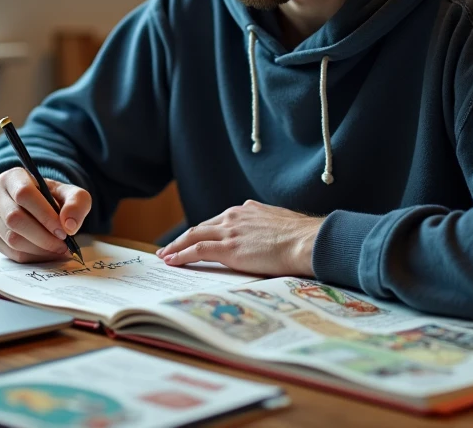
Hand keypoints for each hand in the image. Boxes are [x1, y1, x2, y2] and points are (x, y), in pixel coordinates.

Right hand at [0, 168, 91, 263]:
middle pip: (14, 219)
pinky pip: (12, 253)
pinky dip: (34, 257)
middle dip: (43, 236)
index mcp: (13, 177)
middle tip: (64, 244)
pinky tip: (49, 253)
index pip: (24, 194)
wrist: (44, 209)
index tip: (63, 231)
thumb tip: (69, 225)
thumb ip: (76, 204)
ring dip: (40, 249)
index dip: (44, 214)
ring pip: (12, 238)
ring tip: (59, 249)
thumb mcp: (73, 194)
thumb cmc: (56, 198)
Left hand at [156, 200, 323, 277]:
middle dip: (184, 238)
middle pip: (202, 227)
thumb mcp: (282, 226)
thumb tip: (270, 236)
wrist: (307, 241)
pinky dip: (181, 255)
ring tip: (165, 255)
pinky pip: (197, 250)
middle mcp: (235, 216)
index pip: (219, 221)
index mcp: (248, 210)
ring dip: (176, 246)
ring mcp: (230, 231)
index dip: (205, 231)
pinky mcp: (228, 247)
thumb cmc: (303, 238)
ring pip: (194, 236)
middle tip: (170, 247)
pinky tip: (172, 261)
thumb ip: (269, 228)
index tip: (196, 238)